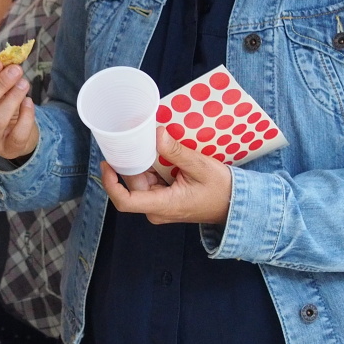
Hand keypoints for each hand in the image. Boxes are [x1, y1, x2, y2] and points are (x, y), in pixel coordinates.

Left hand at [100, 127, 232, 225]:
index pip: (126, 201)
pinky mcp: (164, 200)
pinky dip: (151, 167)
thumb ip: (176, 152)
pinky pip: (150, 183)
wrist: (236, 205)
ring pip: (140, 182)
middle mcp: (157, 210)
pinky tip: (156, 152)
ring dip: (142, 163)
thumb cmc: (222, 189)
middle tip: (132, 138)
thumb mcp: (201, 167)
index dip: (110, 183)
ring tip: (147, 141)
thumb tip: (156, 134)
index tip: (107, 163)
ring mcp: (160, 207)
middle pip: (132, 185)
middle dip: (130, 163)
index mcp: (163, 206)